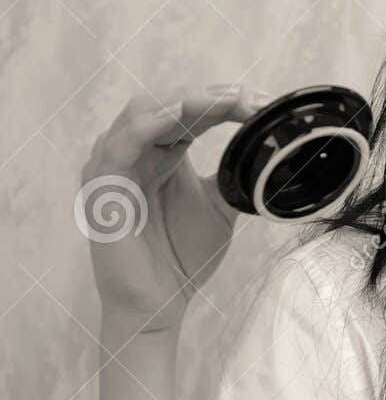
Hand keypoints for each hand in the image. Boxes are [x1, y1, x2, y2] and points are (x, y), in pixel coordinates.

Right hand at [79, 84, 270, 340]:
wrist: (158, 303)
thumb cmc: (182, 257)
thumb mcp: (220, 207)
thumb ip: (235, 175)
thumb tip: (270, 152)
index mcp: (161, 153)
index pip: (190, 113)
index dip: (222, 103)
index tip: (262, 102)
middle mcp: (135, 152)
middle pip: (167, 105)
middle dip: (208, 97)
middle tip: (246, 96)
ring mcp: (113, 166)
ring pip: (142, 114)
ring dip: (184, 103)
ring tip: (221, 100)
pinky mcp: (101, 187)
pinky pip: (119, 146)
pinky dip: (148, 126)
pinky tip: (177, 115)